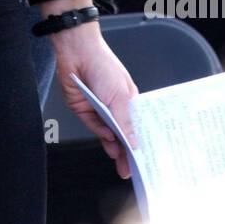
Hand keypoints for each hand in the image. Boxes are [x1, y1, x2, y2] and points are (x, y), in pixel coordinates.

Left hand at [40, 0, 137, 177]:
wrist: (77, 53)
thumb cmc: (104, 67)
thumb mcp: (120, 97)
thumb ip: (125, 122)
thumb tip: (134, 143)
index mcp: (130, 102)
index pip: (137, 128)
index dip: (141, 144)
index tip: (147, 161)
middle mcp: (115, 107)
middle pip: (122, 135)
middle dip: (127, 153)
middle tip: (132, 171)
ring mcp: (99, 109)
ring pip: (108, 134)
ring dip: (114, 148)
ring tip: (122, 163)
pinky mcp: (84, 109)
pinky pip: (93, 126)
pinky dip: (100, 133)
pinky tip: (109, 139)